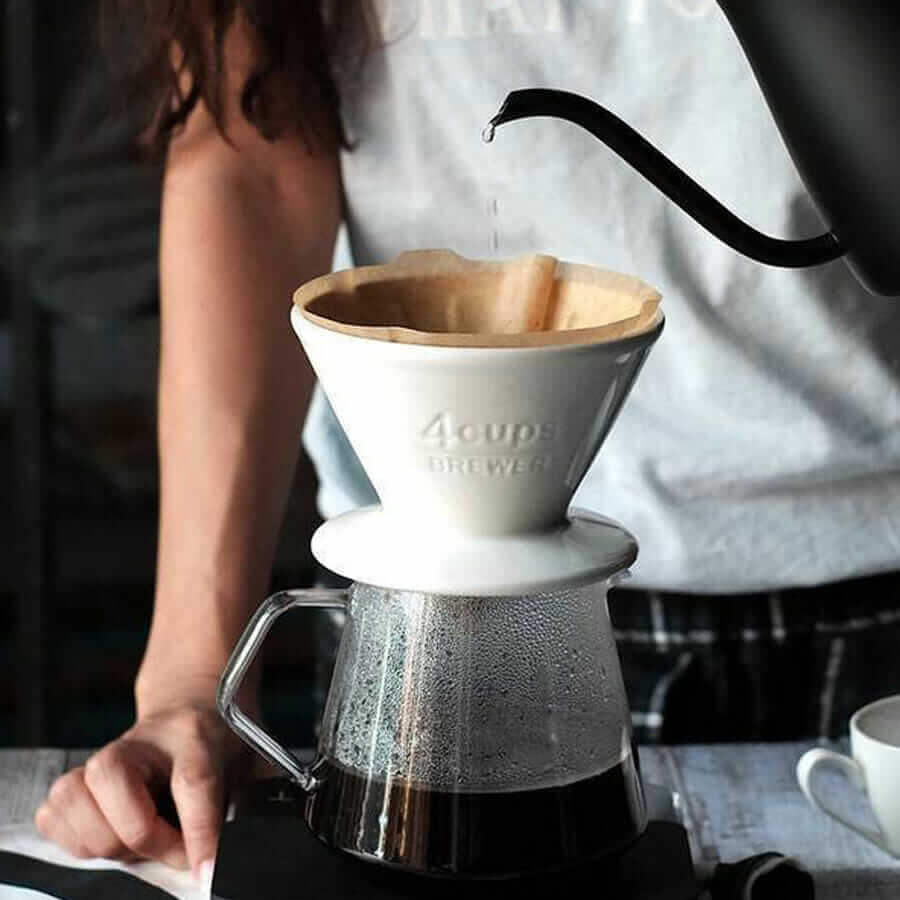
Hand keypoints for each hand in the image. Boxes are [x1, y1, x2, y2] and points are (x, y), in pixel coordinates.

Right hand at [35, 692, 250, 879]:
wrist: (191, 705)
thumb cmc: (219, 742)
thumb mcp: (251, 764)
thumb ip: (254, 805)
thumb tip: (251, 853)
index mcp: (195, 735)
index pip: (193, 783)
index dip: (199, 834)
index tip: (207, 873)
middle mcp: (140, 744)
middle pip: (125, 808)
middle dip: (153, 844)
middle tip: (179, 848)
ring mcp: (98, 759)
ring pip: (83, 817)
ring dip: (115, 844)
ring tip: (145, 837)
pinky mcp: (71, 779)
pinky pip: (54, 823)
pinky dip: (80, 841)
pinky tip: (112, 831)